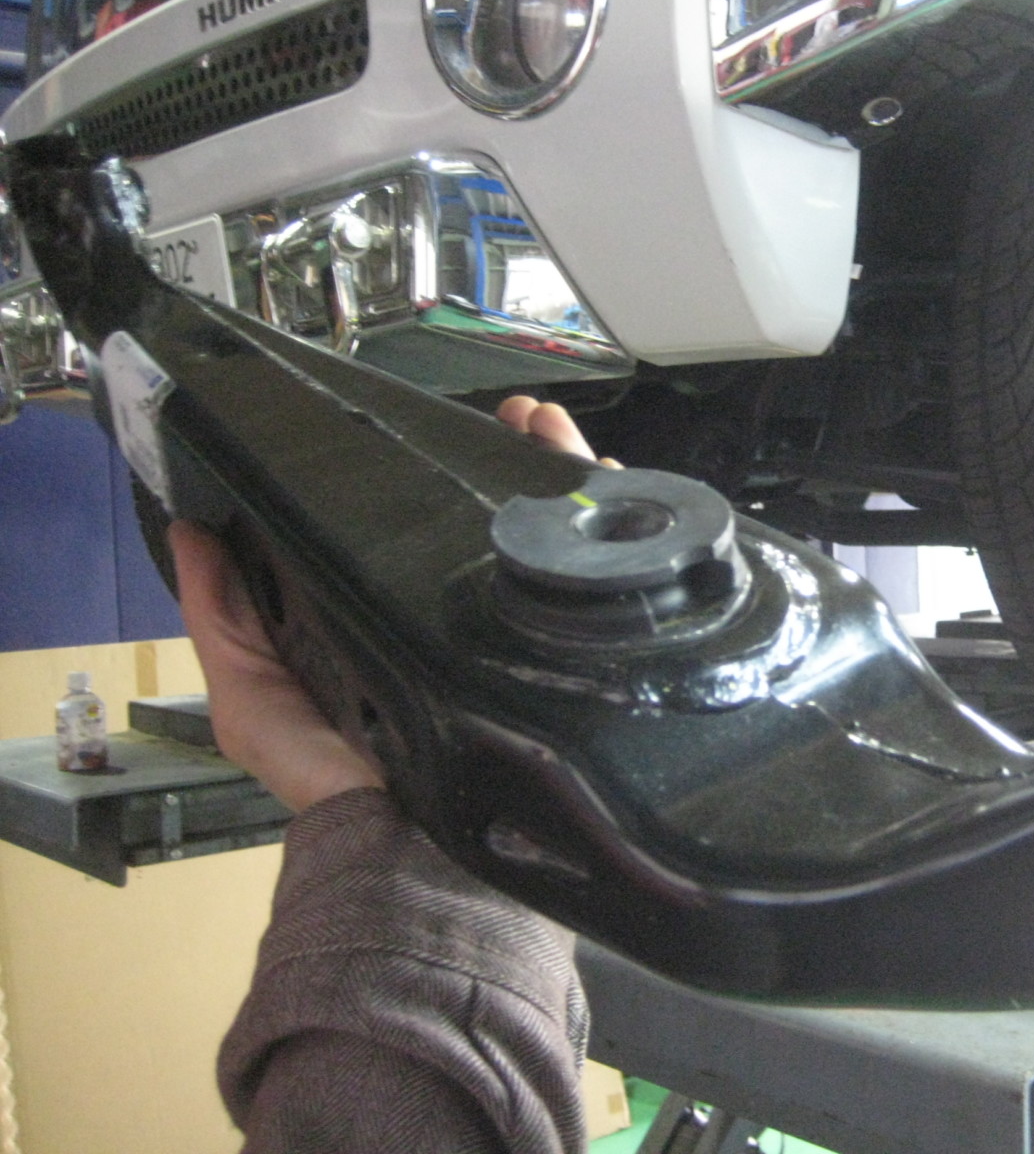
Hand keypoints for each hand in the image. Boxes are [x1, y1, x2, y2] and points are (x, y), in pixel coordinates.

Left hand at [172, 395, 606, 811]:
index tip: (439, 428)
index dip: (436, 474)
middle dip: (512, 461)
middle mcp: (464, 622)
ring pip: (554, 536)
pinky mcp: (559, 658)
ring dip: (560, 473)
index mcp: (394, 617)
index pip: (426, 529)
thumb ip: (223, 616)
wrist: (411, 844)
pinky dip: (613, 527)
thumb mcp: (251, 694)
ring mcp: (518, 638)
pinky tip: (610, 483)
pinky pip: (597, 583)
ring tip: (549, 429)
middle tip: (518, 416)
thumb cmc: (333, 778)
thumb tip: (194, 531)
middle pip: (501, 520)